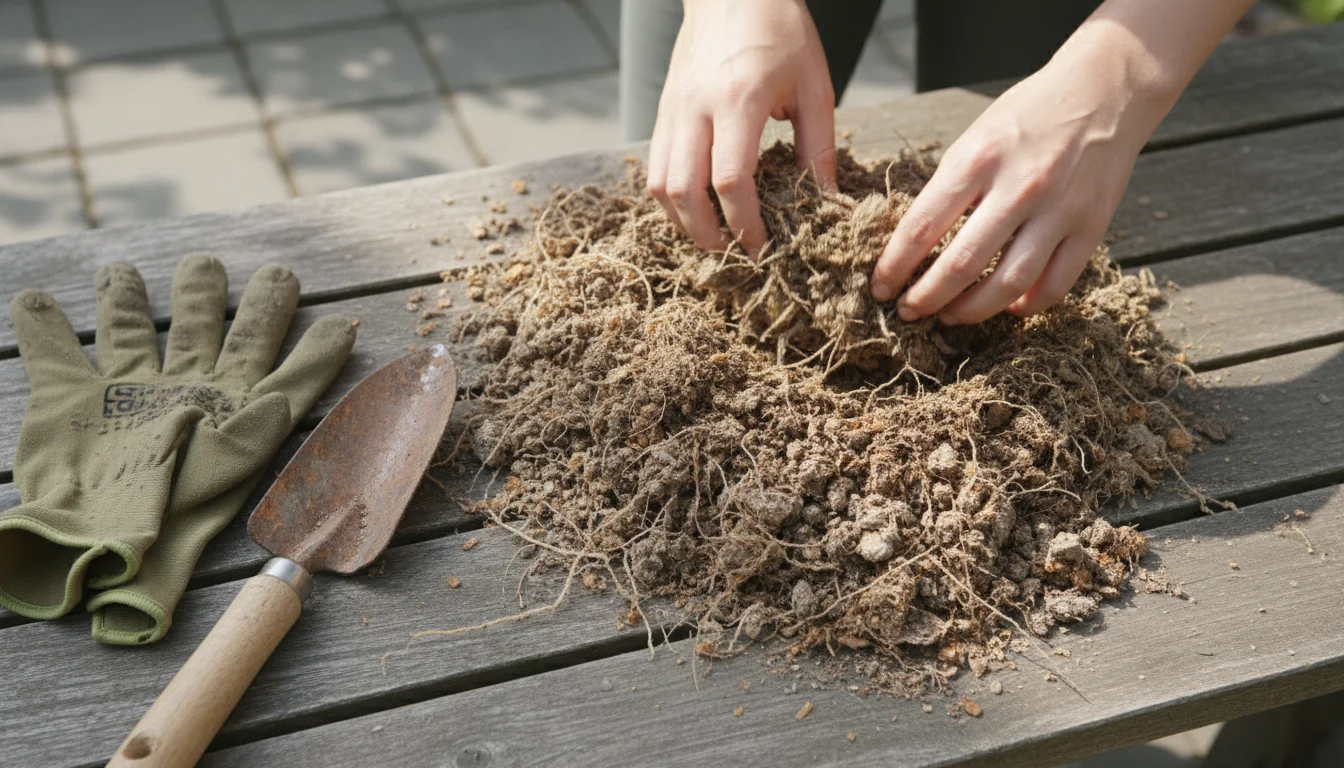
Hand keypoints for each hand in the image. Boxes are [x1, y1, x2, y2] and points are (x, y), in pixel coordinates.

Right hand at [647, 0, 835, 254]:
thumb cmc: (782, 32)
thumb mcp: (814, 86)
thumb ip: (817, 147)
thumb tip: (824, 203)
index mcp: (738, 99)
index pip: (731, 180)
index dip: (745, 224)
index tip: (763, 246)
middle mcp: (695, 107)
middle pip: (684, 191)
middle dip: (707, 234)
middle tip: (733, 255)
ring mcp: (671, 109)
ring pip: (659, 184)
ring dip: (683, 221)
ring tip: (713, 238)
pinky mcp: (661, 110)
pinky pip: (654, 166)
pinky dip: (671, 197)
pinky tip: (696, 208)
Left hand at [870, 54, 1156, 323]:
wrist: (1106, 89)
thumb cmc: (1029, 114)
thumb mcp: (975, 136)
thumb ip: (950, 188)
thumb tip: (914, 244)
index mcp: (979, 159)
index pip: (922, 227)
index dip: (894, 266)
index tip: (879, 287)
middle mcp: (1019, 187)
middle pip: (961, 264)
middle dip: (925, 298)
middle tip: (907, 311)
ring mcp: (1059, 210)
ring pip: (1008, 285)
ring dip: (971, 311)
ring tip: (949, 316)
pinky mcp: (1092, 227)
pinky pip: (1055, 286)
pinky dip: (1026, 306)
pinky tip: (1006, 306)